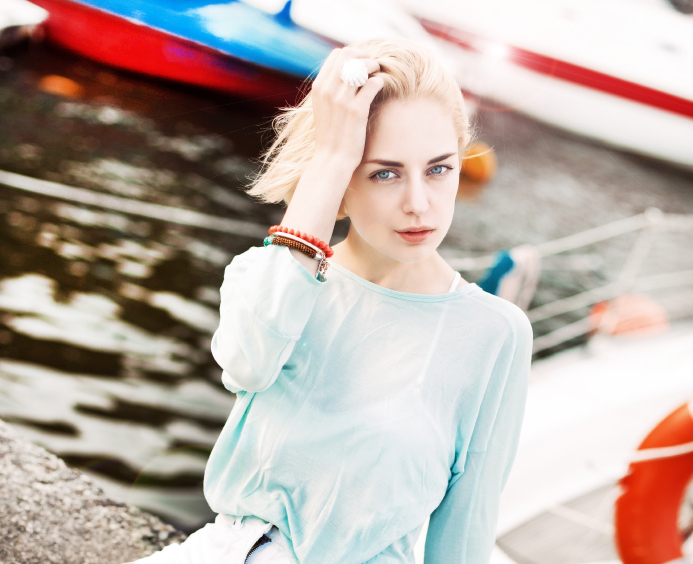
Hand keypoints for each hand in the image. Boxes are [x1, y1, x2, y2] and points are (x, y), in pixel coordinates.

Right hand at [310, 47, 383, 173]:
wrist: (332, 159)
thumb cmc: (331, 135)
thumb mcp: (323, 108)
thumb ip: (330, 89)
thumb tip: (347, 71)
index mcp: (319, 88)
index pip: (336, 55)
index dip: (353, 55)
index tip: (362, 63)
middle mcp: (328, 90)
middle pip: (349, 55)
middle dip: (365, 57)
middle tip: (373, 67)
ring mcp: (342, 100)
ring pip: (362, 66)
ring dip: (374, 67)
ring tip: (378, 76)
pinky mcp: (356, 111)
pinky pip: (373, 84)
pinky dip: (380, 82)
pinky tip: (380, 88)